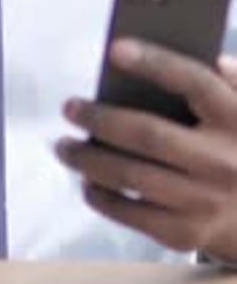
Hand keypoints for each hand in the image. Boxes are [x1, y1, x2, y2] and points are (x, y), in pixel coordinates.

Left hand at [56, 39, 236, 261]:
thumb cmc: (236, 146)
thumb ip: (229, 80)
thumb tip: (213, 61)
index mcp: (236, 118)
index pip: (193, 82)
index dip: (154, 62)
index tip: (115, 49)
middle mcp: (223, 161)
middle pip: (148, 135)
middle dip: (99, 119)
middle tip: (69, 108)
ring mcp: (205, 202)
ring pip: (131, 176)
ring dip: (87, 160)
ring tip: (64, 146)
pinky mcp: (186, 234)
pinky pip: (131, 215)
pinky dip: (101, 197)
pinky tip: (86, 181)